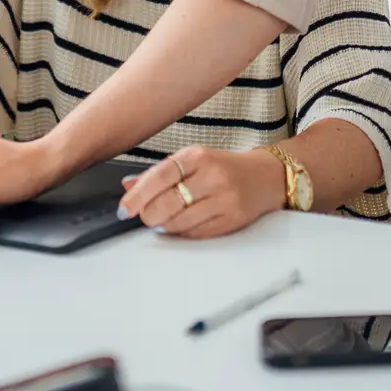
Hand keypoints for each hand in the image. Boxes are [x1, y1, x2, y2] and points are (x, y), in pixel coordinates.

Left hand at [119, 146, 283, 239]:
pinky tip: (180, 226)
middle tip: (143, 217)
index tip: (124, 208)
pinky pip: (197, 234)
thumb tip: (128, 186)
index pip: (160, 176)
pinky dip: (182, 233)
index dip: (138, 195)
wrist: (265, 176)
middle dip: (148, 214)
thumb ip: (159, 173)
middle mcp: (212, 176)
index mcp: (198, 156)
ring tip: (161, 220)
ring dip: (164, 225)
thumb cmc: (223, 167)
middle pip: (168, 202)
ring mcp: (225, 199)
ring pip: (181, 222)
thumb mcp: (192, 160)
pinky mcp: (233, 219)